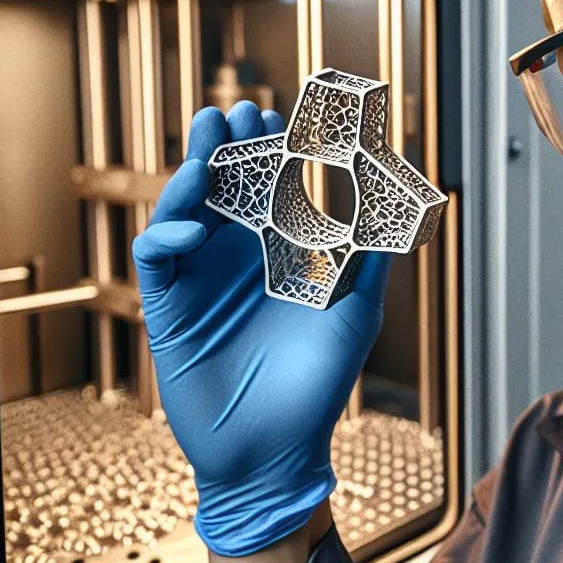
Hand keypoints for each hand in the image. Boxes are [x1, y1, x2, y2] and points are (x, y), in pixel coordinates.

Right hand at [133, 102, 391, 556]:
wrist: (276, 450)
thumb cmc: (318, 384)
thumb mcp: (354, 312)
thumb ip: (371, 256)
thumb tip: (404, 200)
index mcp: (277, 251)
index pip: (271, 186)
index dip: (274, 149)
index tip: (286, 113)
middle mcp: (234, 256)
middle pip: (223, 185)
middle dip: (228, 145)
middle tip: (236, 112)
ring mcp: (199, 278)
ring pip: (185, 208)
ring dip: (192, 173)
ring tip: (208, 144)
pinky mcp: (168, 307)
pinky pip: (157, 256)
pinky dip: (170, 232)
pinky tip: (196, 228)